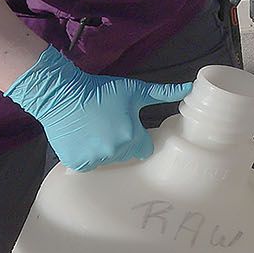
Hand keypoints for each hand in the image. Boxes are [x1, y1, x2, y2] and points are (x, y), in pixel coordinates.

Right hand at [6, 49, 193, 169]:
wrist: (62, 94)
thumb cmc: (101, 91)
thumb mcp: (134, 90)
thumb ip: (163, 93)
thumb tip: (190, 88)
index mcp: (132, 137)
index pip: (145, 148)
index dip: (138, 138)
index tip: (130, 128)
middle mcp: (115, 152)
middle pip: (126, 155)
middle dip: (122, 143)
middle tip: (110, 125)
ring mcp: (95, 159)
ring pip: (107, 160)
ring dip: (104, 150)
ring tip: (95, 131)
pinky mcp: (77, 163)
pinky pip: (88, 165)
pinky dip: (86, 156)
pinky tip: (84, 140)